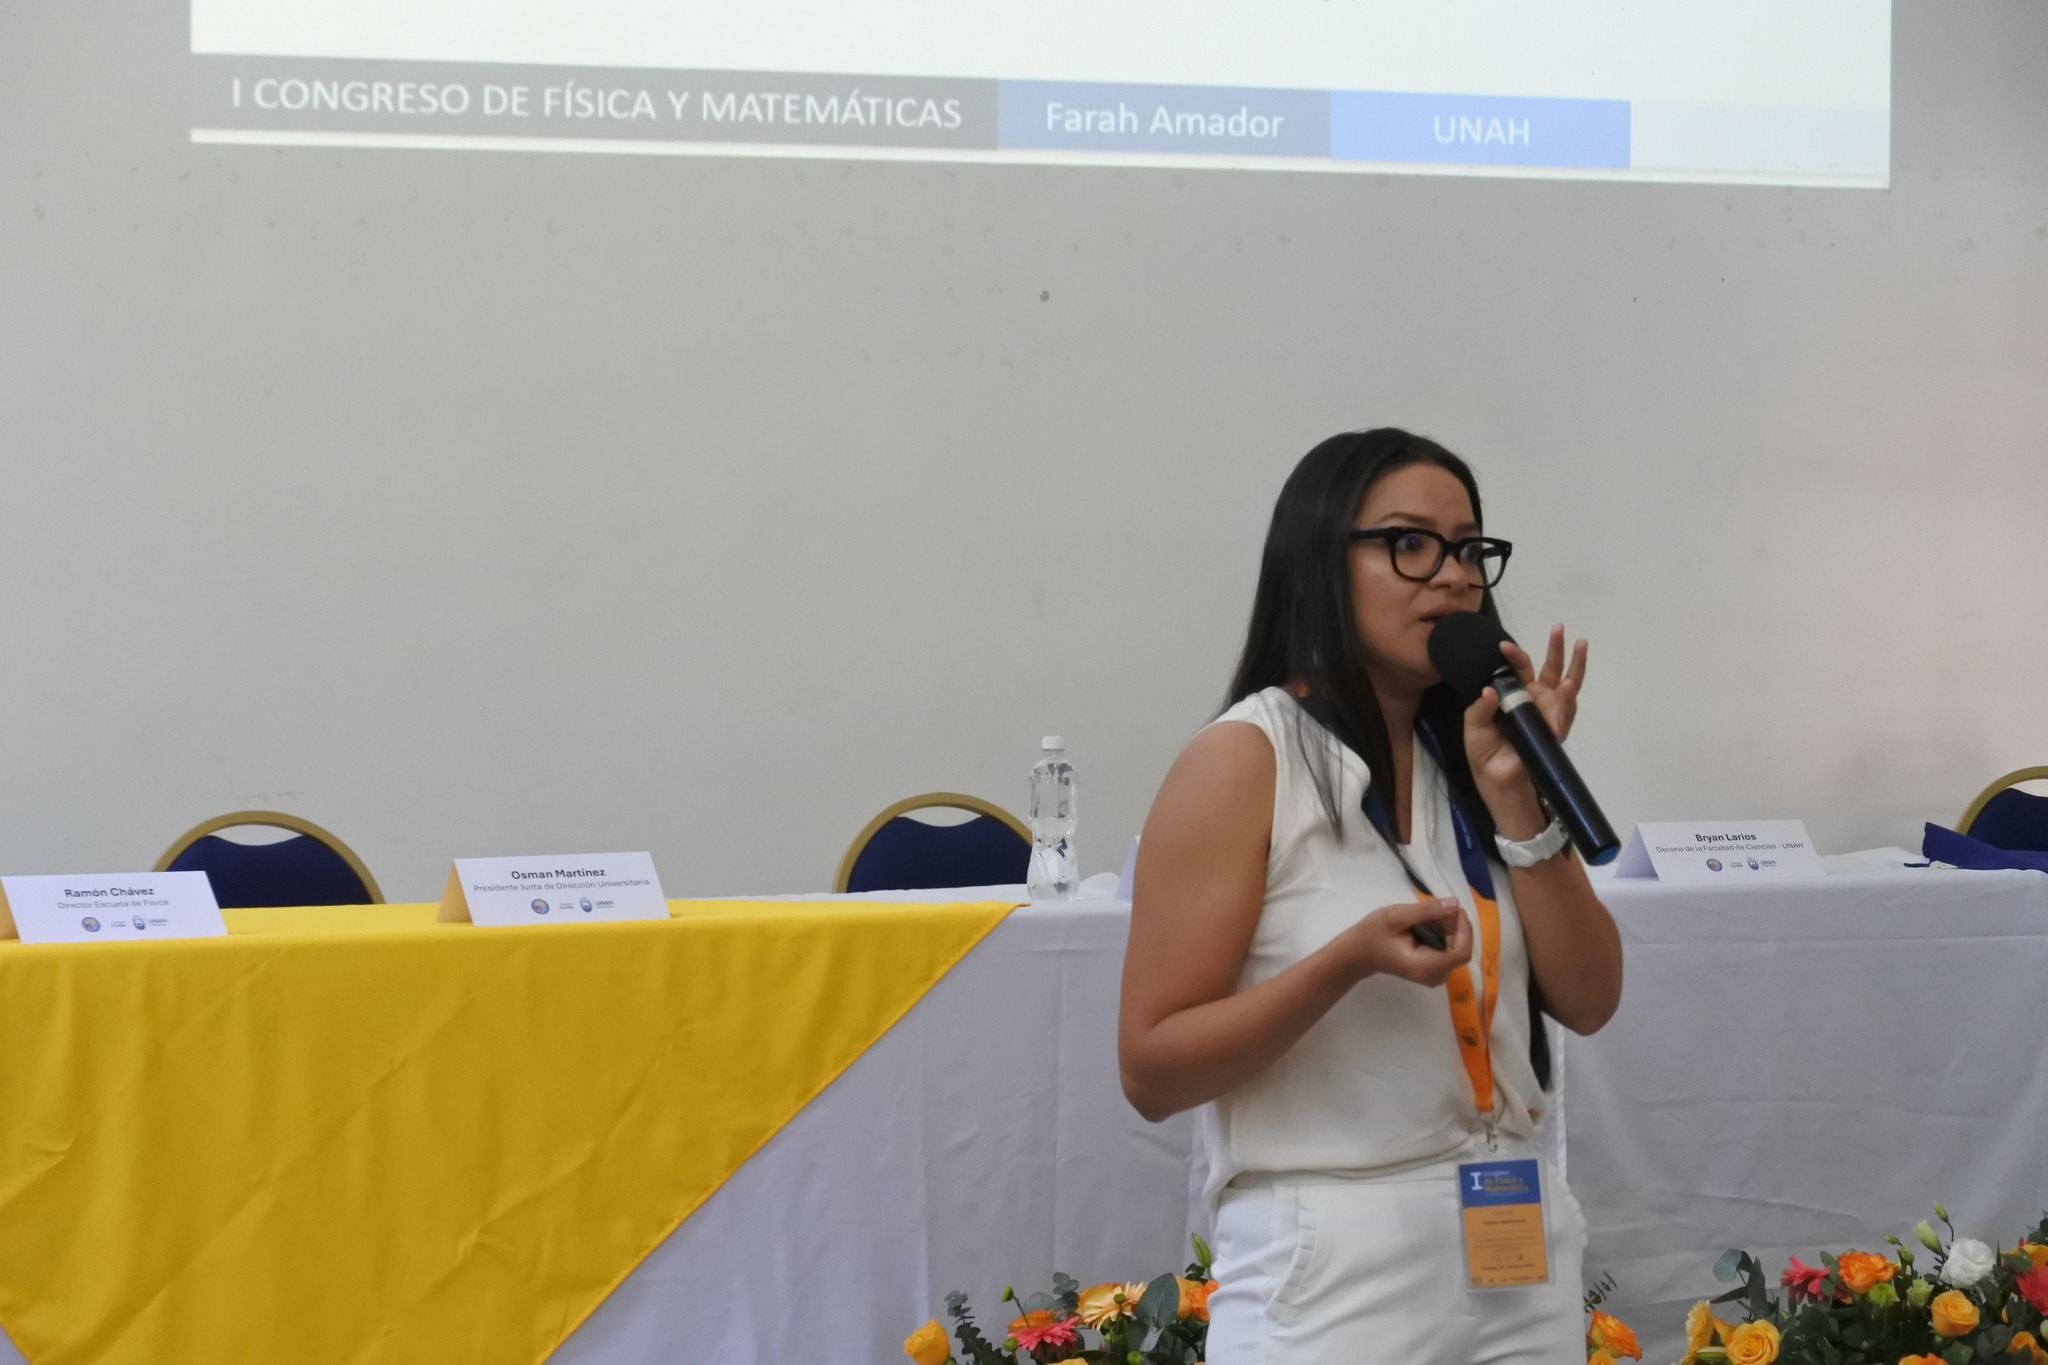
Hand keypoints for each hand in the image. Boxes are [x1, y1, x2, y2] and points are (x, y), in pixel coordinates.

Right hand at [1339, 898, 1471, 986]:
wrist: (1359, 953)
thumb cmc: (1374, 934)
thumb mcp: (1397, 916)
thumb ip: (1427, 911)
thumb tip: (1456, 904)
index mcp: (1426, 967)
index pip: (1461, 952)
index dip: (1464, 929)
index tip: (1454, 909)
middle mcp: (1435, 976)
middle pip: (1460, 949)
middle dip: (1454, 926)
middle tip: (1435, 908)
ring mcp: (1436, 976)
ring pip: (1456, 949)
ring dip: (1448, 929)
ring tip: (1427, 917)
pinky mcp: (1434, 971)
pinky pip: (1449, 951)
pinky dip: (1443, 935)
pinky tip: (1426, 927)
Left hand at [1462, 624, 1586, 833]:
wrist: (1497, 780)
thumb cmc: (1485, 752)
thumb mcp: (1473, 726)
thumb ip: (1480, 707)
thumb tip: (1489, 690)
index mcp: (1514, 695)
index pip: (1517, 669)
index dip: (1513, 657)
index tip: (1503, 646)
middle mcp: (1534, 700)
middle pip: (1550, 670)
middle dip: (1557, 649)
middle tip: (1560, 628)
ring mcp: (1548, 713)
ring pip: (1567, 685)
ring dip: (1574, 665)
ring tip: (1580, 644)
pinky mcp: (1554, 729)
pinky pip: (1565, 711)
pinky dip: (1567, 698)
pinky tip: (1568, 685)